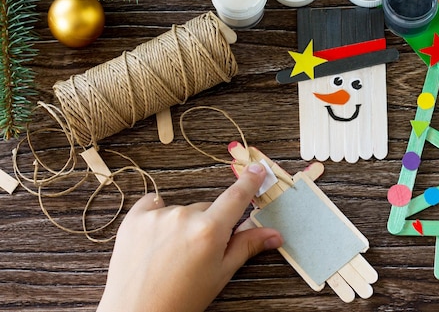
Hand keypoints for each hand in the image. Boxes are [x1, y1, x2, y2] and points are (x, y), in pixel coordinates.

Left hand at [97, 163, 282, 311]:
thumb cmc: (181, 299)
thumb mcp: (220, 274)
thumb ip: (246, 246)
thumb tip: (275, 234)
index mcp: (210, 231)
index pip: (237, 197)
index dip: (249, 181)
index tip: (257, 168)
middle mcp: (184, 216)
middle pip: (207, 209)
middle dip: (208, 224)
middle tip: (199, 252)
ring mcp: (157, 215)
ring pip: (182, 210)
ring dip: (182, 224)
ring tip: (172, 254)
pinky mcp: (135, 217)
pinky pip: (153, 204)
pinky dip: (158, 216)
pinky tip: (156, 238)